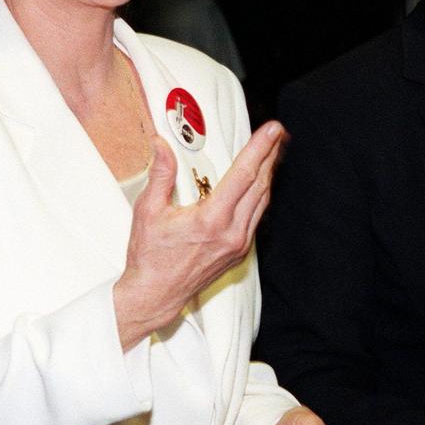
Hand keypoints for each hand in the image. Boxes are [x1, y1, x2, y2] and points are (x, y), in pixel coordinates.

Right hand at [114, 122, 285, 349]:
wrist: (156, 294)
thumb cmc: (151, 257)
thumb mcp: (148, 211)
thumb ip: (161, 174)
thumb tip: (162, 145)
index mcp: (211, 220)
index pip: (243, 175)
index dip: (259, 148)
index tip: (271, 130)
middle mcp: (232, 233)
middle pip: (260, 185)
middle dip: (270, 155)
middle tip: (276, 133)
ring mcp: (239, 244)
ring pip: (262, 201)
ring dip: (268, 174)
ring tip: (272, 152)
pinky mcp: (240, 253)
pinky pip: (256, 217)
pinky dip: (260, 195)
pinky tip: (259, 184)